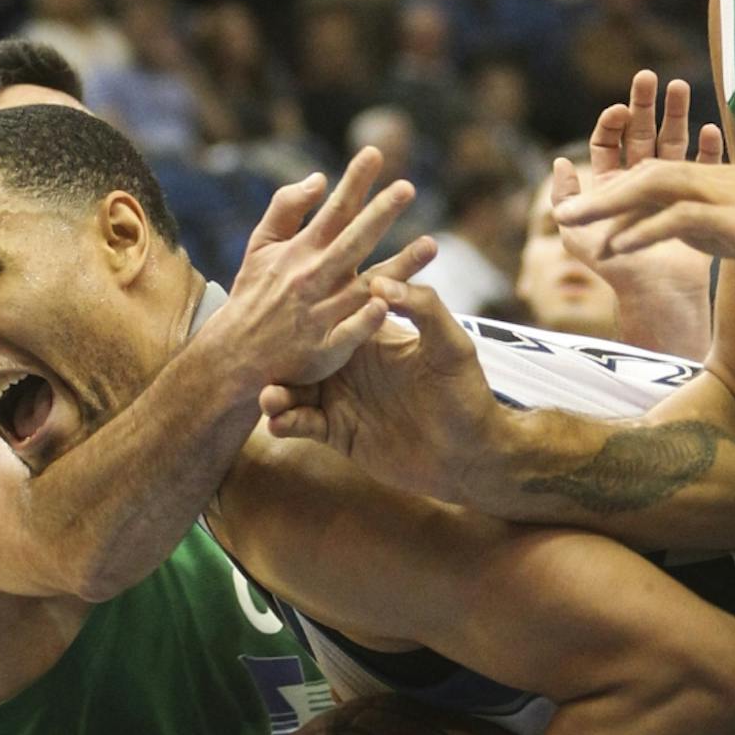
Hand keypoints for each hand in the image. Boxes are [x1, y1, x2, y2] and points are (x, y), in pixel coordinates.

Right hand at [209, 149, 415, 394]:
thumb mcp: (260, 247)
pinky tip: (387, 302)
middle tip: (407, 188)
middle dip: (380, 214)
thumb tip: (319, 177)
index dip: (354, 181)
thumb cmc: (254, 296)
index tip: (375, 152)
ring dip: (398, 266)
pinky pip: (351, 333)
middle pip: (353, 241)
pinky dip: (366, 319)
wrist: (234, 356)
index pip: (334, 210)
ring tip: (432, 245)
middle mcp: (313, 278)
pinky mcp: (325, 349)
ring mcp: (321, 314)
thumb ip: (286, 209)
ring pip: (365, 286)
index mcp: (301, 252)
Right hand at [259, 270, 505, 501]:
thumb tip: (382, 280)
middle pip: (301, 354)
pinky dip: (286, 423)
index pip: (331, 314)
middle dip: (279, 357)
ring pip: (293, 390)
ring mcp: (340, 399)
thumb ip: (424, 307)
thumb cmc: (468, 392)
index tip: (279, 307)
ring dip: (276, 393)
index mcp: (371, 337)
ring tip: (269, 399)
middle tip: (264, 361)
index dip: (306, 309)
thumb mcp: (452, 345)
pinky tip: (279, 424)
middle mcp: (349, 364)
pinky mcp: (337, 433)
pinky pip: (302, 425)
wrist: (470, 454)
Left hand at [553, 154, 734, 297]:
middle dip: (605, 191)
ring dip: (609, 204)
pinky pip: (680, 220)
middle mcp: (729, 181)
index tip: (595, 210)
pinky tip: (615, 248)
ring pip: (656, 186)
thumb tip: (709, 238)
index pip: (671, 178)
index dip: (629, 190)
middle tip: (564, 212)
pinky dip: (642, 231)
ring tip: (571, 224)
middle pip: (652, 174)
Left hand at [556, 70, 722, 301]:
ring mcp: (670, 191)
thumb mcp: (580, 237)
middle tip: (647, 77)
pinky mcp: (698, 203)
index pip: (609, 143)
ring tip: (680, 86)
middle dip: (643, 105)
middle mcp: (640, 184)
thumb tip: (559, 162)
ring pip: (672, 144)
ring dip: (676, 115)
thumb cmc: (619, 271)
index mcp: (612, 185)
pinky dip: (707, 149)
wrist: (658, 299)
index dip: (612, 122)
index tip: (619, 110)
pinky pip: (705, 170)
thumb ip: (566, 200)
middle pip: (641, 135)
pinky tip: (709, 131)